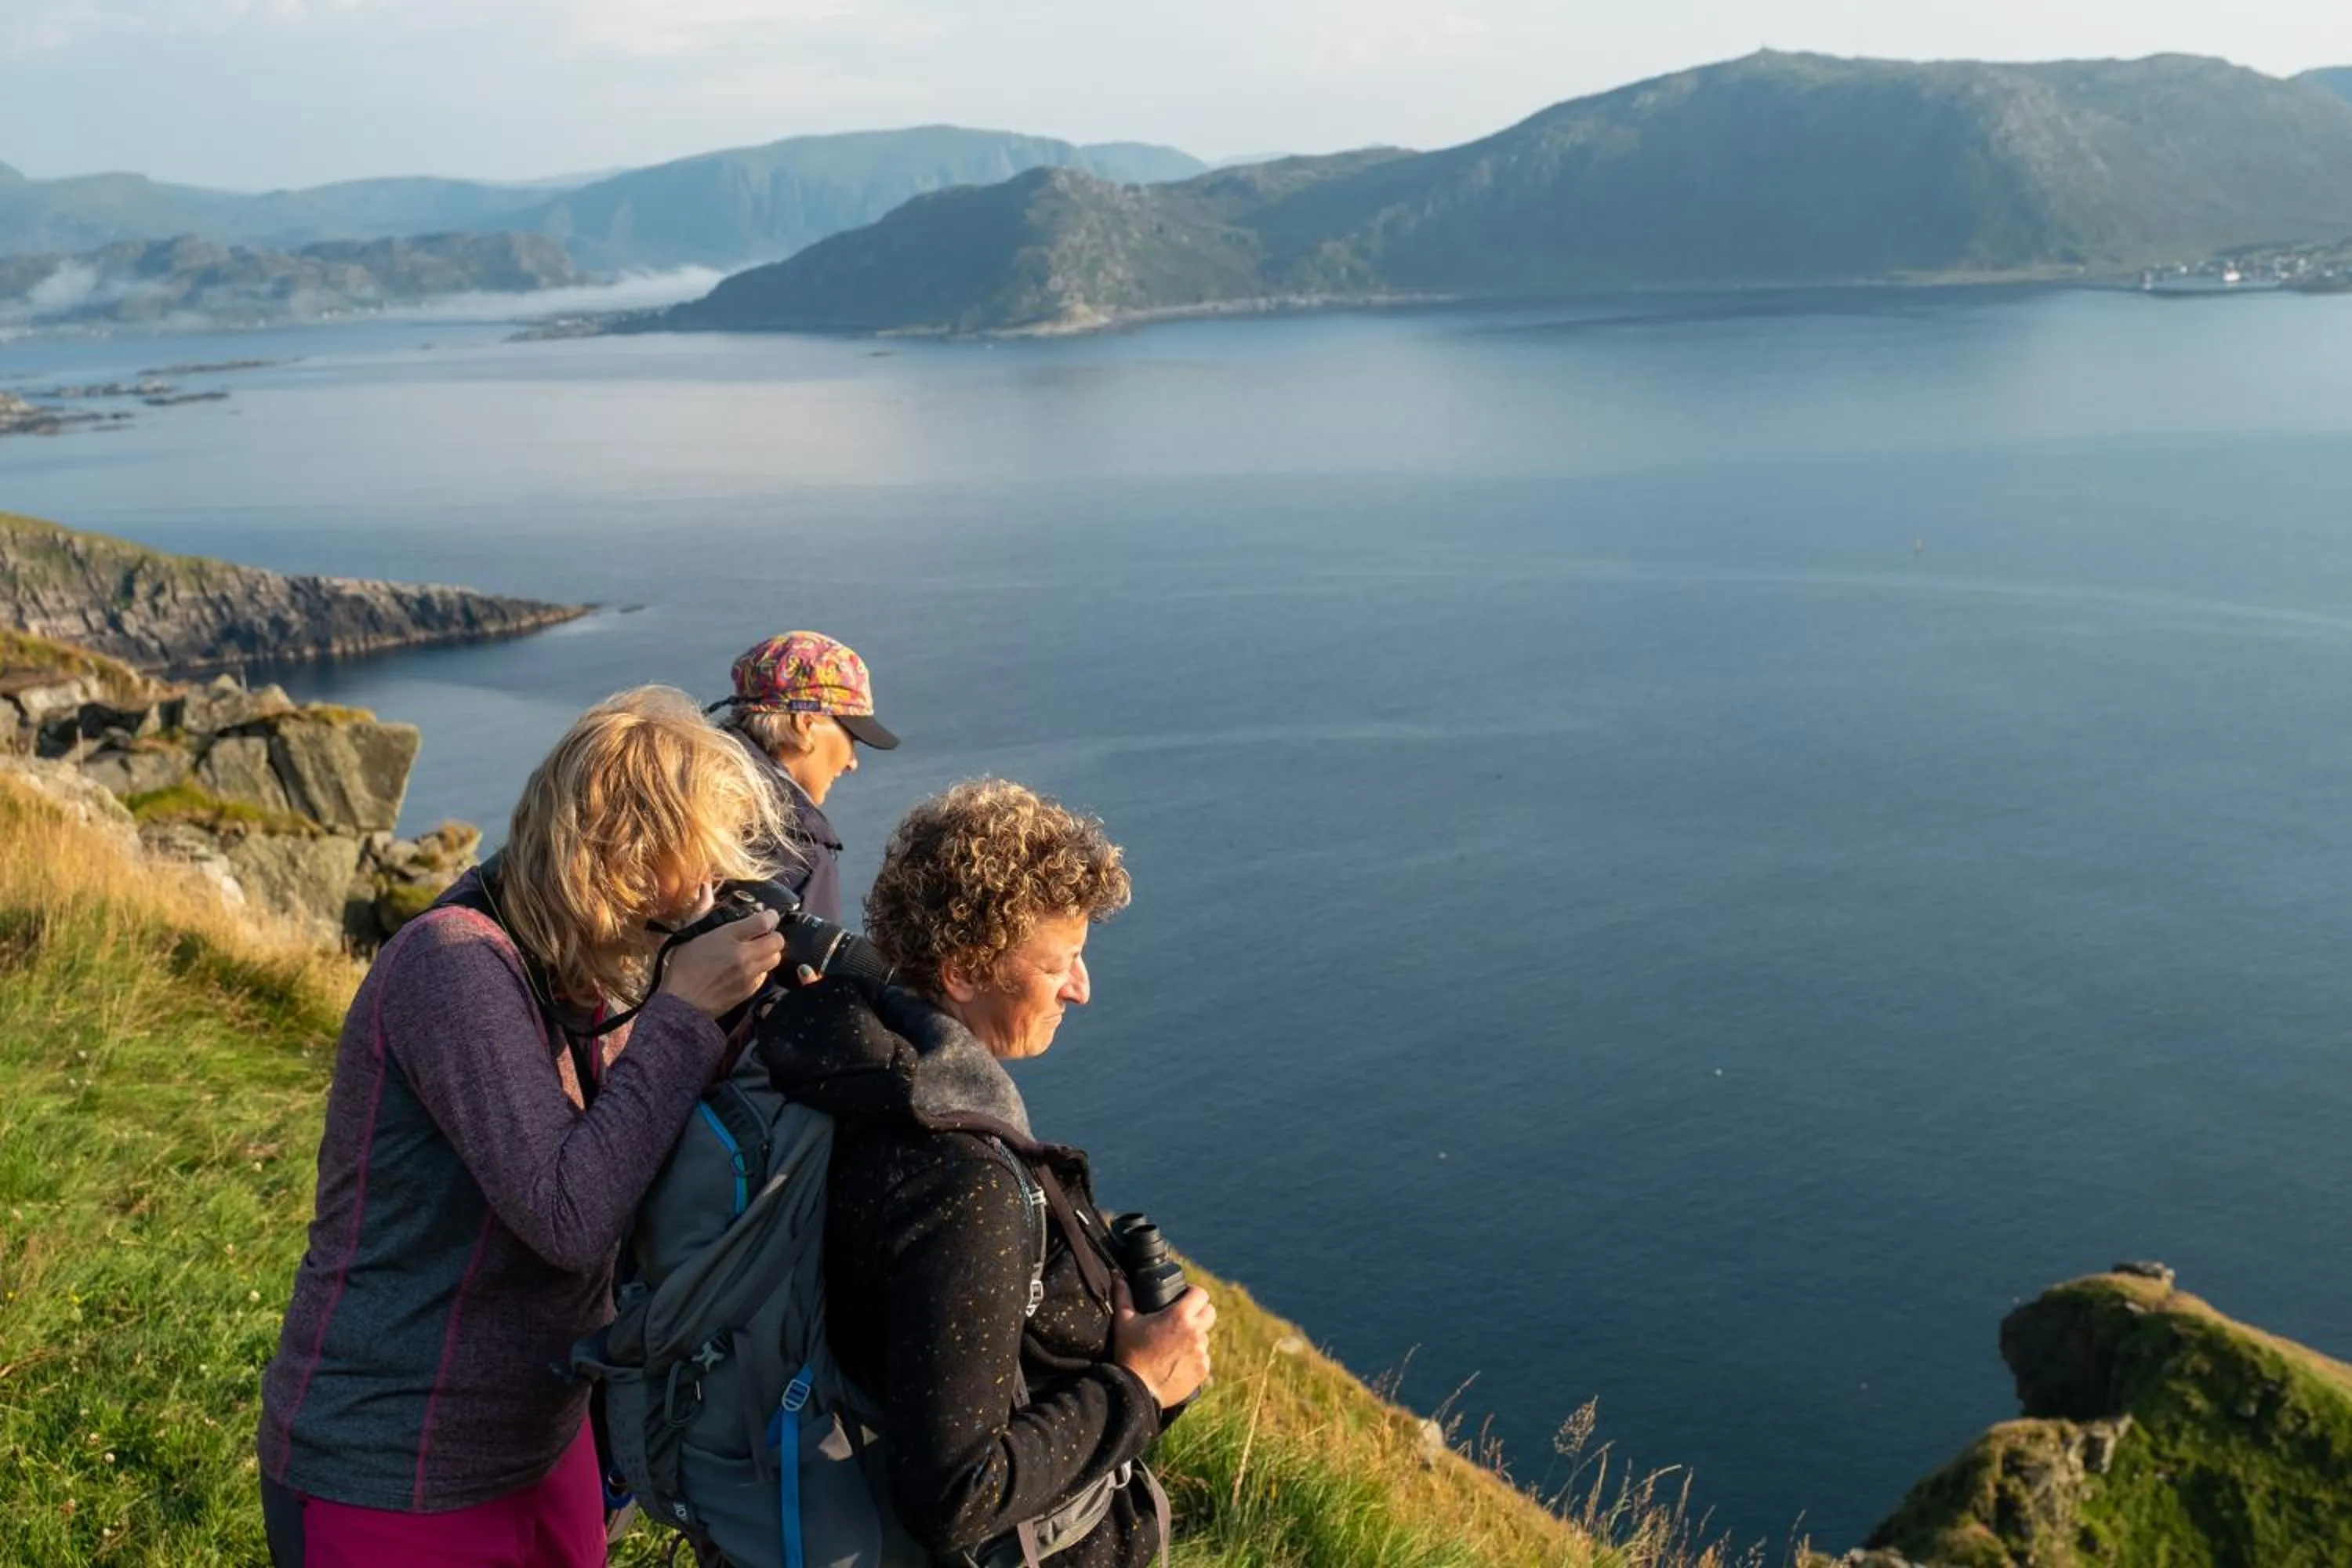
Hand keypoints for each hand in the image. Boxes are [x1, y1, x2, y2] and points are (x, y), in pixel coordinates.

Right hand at [657, 910, 783, 1018]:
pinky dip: (761, 971)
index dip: (770, 917)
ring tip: (755, 953)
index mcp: (728, 936)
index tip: (766, 917)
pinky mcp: (750, 991)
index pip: (765, 921)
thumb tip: (705, 886)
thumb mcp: (687, 935)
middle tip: (762, 936)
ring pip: (775, 959)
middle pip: (778, 940)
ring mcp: (749, 974)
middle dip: (773, 936)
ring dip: (769, 954)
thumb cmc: (681, 968)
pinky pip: (765, 976)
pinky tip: (747, 970)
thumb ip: (701, 909)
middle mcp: (744, 954)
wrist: (681, 1006)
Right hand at [1111, 1275, 1215, 1409]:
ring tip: (1176, 1345)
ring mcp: (1201, 1353)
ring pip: (1205, 1337)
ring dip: (1195, 1338)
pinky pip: (1203, 1358)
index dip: (1193, 1293)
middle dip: (1200, 1312)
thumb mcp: (1124, 1322)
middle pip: (1210, 1312)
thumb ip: (1123, 1296)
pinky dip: (1194, 1358)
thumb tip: (1117, 1278)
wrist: (1137, 1389)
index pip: (1201, 1294)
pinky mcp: (1203, 1371)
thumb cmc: (1130, 1353)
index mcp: (1180, 1316)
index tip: (1184, 1298)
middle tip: (1183, 1319)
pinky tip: (1177, 1363)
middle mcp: (1195, 1332)